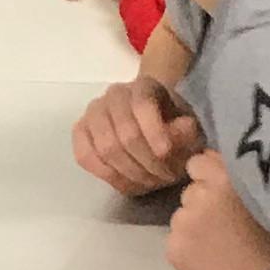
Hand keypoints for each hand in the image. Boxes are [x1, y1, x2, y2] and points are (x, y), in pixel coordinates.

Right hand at [74, 75, 203, 195]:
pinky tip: (125, 181)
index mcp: (144, 86)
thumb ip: (187, 131)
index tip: (166, 155)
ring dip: (129, 173)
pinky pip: (85, 156)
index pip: (143, 106)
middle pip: (124, 134)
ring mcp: (93, 112)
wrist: (152, 125)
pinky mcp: (80, 132)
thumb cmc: (171, 126)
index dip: (154, 132)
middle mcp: (114, 94)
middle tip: (163, 178)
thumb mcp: (189, 127)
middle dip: (146, 162)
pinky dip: (106, 174)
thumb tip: (181, 129)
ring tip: (147, 182)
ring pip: (104, 148)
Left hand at [164, 151, 269, 269]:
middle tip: (228, 223)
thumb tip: (219, 161)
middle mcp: (200, 195)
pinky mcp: (174, 249)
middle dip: (204, 201)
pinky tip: (211, 260)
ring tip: (221, 244)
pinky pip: (176, 239)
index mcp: (226, 179)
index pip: (199, 162)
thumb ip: (243, 177)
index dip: (210, 176)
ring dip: (195, 224)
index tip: (223, 191)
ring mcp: (183, 223)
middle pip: (192, 189)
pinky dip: (189, 247)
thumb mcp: (269, 199)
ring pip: (183, 214)